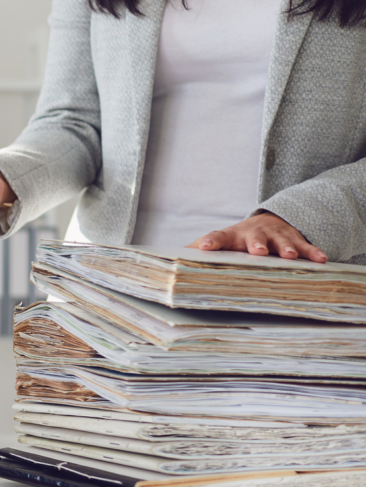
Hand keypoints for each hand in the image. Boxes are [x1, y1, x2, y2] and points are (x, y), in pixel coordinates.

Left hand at [190, 212, 325, 262]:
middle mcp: (253, 234)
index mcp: (232, 237)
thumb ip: (196, 252)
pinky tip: (321, 259)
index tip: (204, 247)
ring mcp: (275, 236)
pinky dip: (312, 252)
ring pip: (281, 240)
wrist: (268, 222)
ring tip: (289, 257)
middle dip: (256, 244)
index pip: (218, 237)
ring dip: (286, 248)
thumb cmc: (237, 240)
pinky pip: (306, 246)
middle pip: (254, 237)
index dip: (212, 241)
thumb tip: (167, 263)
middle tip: (258, 252)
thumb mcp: (219, 244)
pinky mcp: (295, 240)